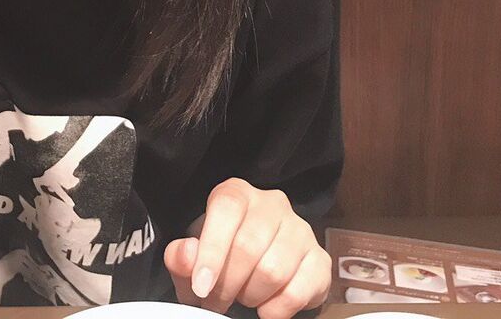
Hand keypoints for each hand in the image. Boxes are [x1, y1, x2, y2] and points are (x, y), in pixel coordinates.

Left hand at [163, 178, 330, 318]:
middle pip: (248, 246)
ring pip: (273, 271)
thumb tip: (187, 254)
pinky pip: (299, 291)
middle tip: (216, 301)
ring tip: (242, 296)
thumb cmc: (219, 257)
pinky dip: (278, 309)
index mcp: (237, 193)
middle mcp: (271, 204)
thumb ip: (180, 256)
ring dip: (251, 296)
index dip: (211, 251)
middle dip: (227, 285)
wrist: (254, 267)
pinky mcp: (320, 259)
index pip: (226, 209)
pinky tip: (266, 307)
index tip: (201, 287)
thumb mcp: (192, 256)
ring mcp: (300, 229)